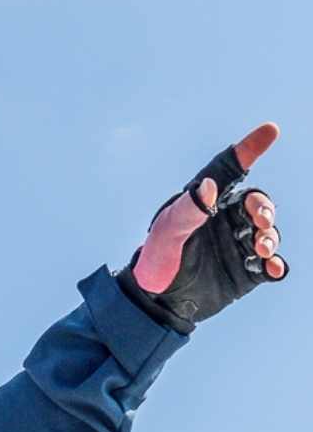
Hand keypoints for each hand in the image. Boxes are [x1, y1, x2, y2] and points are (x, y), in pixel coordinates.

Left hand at [119, 121, 288, 333]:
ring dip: (270, 236)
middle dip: (264, 208)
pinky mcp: (246, 271)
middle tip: (259, 220)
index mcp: (202, 203)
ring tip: (260, 248)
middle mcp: (224, 219)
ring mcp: (237, 244)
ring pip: (267, 232)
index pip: (228, 170)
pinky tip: (272, 268)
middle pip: (256, 203)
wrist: (156, 300)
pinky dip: (276, 264)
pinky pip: (271, 264)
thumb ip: (188, 210)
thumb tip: (209, 185)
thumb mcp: (166, 234)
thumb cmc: (155, 259)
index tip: (270, 130)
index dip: (249, 149)